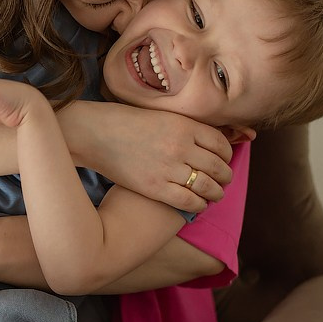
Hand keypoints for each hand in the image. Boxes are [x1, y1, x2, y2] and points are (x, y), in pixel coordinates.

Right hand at [62, 103, 235, 213]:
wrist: (95, 133)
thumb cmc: (126, 122)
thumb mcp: (162, 116)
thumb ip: (186, 127)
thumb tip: (210, 141)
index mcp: (185, 125)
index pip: (221, 144)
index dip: (227, 156)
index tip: (224, 161)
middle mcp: (181, 146)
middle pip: (218, 167)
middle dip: (225, 177)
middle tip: (223, 181)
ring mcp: (168, 168)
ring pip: (207, 186)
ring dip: (216, 193)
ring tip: (214, 195)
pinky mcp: (154, 187)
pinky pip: (188, 201)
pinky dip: (199, 205)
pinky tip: (198, 205)